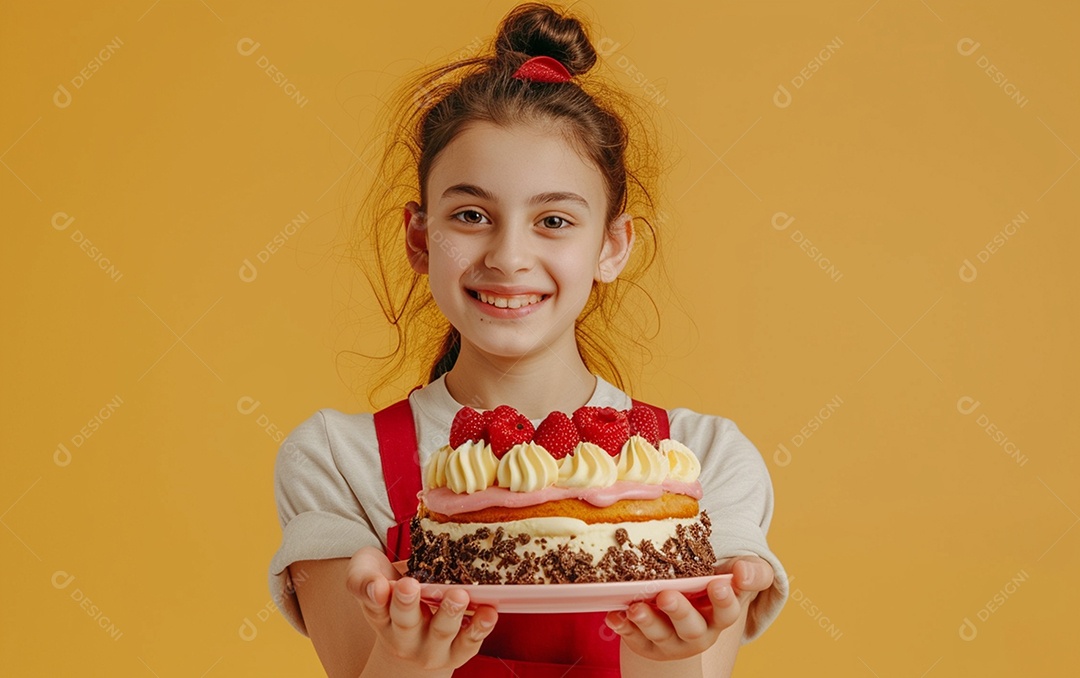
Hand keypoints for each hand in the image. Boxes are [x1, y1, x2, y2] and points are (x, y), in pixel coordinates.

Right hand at [344, 546, 498, 671]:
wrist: (414, 624)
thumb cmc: (390, 586)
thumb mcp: (367, 573)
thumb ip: (363, 578)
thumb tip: (376, 587)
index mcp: (380, 615)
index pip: (375, 607)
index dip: (376, 596)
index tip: (380, 585)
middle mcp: (404, 637)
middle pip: (405, 622)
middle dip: (407, 604)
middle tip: (410, 585)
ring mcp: (432, 646)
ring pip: (440, 633)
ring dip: (449, 614)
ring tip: (457, 596)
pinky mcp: (459, 649)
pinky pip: (470, 641)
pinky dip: (480, 627)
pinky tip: (488, 611)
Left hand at [604, 556, 773, 661]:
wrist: (689, 604)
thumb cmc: (714, 585)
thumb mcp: (738, 577)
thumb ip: (751, 573)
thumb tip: (742, 572)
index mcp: (720, 615)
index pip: (727, 612)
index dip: (724, 600)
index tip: (718, 583)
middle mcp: (697, 632)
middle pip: (690, 628)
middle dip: (679, 612)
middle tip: (667, 596)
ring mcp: (670, 640)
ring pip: (659, 635)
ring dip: (646, 621)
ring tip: (635, 607)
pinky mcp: (646, 643)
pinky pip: (633, 637)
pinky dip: (623, 626)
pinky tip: (615, 614)